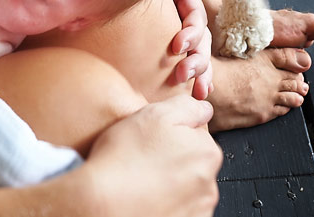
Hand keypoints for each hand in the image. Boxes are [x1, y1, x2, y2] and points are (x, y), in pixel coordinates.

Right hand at [83, 97, 220, 216]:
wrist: (104, 203)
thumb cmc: (125, 157)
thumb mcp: (155, 114)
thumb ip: (187, 107)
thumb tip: (204, 109)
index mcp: (207, 153)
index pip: (197, 135)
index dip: (172, 132)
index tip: (153, 137)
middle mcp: (209, 185)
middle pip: (194, 163)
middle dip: (174, 158)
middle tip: (145, 156)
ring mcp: (198, 210)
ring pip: (186, 188)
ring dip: (171, 183)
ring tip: (142, 178)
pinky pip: (180, 209)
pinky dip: (167, 204)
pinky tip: (146, 197)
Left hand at [169, 0, 212, 99]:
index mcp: (186, 3)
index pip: (196, 19)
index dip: (191, 34)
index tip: (177, 47)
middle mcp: (189, 22)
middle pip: (202, 43)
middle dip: (196, 61)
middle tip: (182, 75)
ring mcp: (186, 40)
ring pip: (202, 58)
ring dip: (202, 75)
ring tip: (197, 92)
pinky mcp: (179, 54)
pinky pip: (196, 70)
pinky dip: (201, 81)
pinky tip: (200, 94)